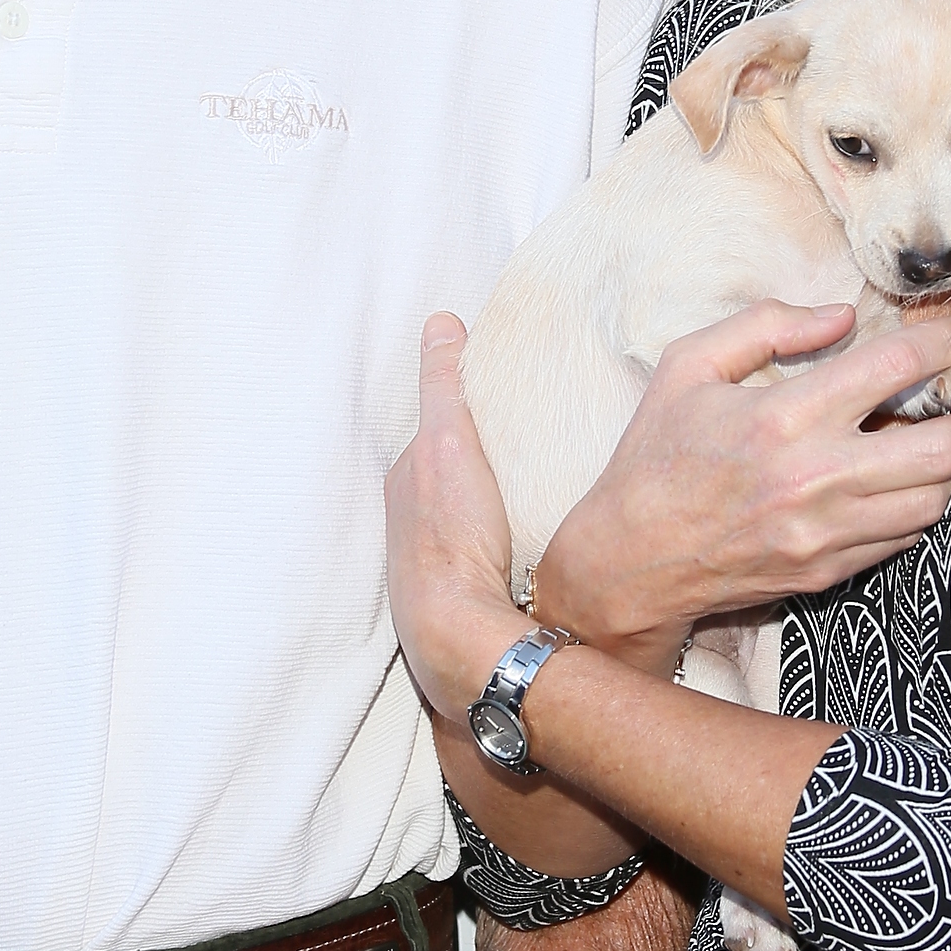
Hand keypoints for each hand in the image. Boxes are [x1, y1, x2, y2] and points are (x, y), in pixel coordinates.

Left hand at [385, 314, 525, 725]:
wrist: (460, 629)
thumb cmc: (449, 534)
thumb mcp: (447, 439)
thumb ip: (443, 382)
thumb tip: (441, 321)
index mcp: (408, 482)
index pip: (434, 433)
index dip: (461, 415)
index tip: (495, 401)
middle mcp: (415, 523)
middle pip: (452, 478)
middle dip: (480, 460)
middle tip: (527, 442)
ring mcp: (443, 563)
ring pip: (472, 518)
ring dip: (497, 503)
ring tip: (543, 487)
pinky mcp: (474, 595)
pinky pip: (493, 554)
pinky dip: (508, 539)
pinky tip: (539, 540)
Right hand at [535, 298, 950, 663]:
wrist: (630, 558)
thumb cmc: (656, 454)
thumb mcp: (688, 365)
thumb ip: (766, 325)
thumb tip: (840, 317)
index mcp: (782, 416)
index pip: (896, 367)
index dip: (943, 342)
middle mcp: (814, 478)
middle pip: (941, 447)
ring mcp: (825, 532)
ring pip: (934, 499)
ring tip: (944, 436)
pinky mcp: (827, 570)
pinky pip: (904, 538)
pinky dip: (918, 504)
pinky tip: (902, 480)